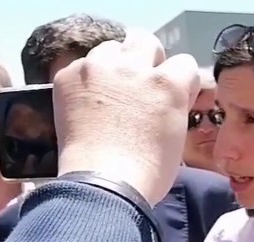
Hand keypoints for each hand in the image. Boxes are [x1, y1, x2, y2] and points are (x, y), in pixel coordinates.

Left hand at [53, 28, 198, 205]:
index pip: (184, 63)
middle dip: (146, 60)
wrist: (102, 186)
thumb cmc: (146, 172)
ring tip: (109, 95)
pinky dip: (85, 83)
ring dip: (114, 66)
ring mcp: (99, 68)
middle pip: (145, 42)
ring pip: (111, 49)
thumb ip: (176, 105)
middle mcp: (135, 67)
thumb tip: (173, 97)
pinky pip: (82, 67)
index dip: (178, 81)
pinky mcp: (69, 76)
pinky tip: (87, 107)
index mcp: (169, 83)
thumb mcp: (177, 135)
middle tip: (140, 84)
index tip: (171, 95)